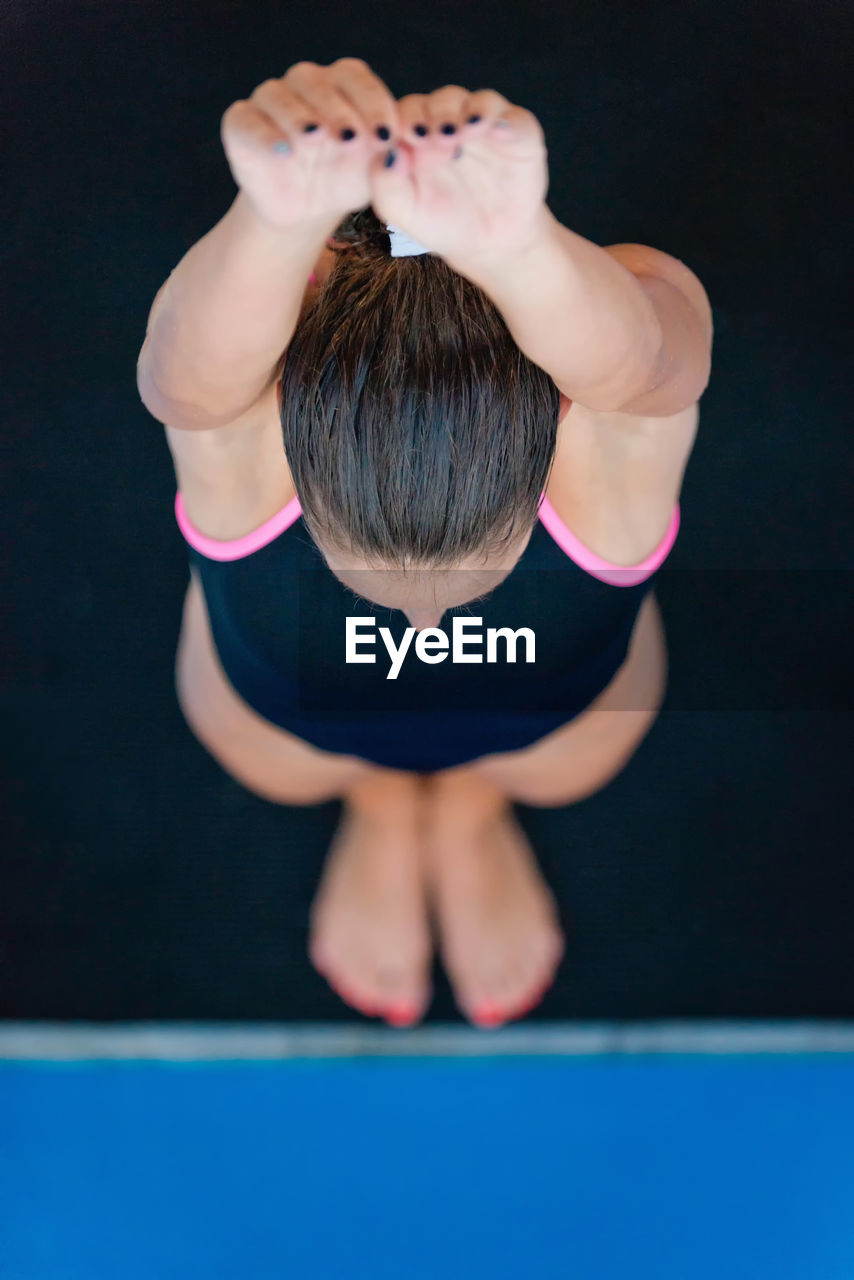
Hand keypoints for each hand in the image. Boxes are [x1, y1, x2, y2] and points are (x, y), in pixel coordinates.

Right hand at [220, 58, 403, 232]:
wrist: (305, 210)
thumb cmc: (344, 180)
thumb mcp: (372, 171)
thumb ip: (387, 156)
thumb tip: (394, 149)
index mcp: (339, 85)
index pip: (355, 79)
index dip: (372, 103)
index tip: (388, 137)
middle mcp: (303, 85)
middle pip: (316, 82)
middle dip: (337, 109)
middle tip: (352, 138)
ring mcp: (269, 101)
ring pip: (278, 94)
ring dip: (298, 115)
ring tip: (315, 137)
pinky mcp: (240, 122)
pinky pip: (247, 121)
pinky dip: (264, 135)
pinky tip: (284, 153)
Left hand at [369, 85, 549, 270]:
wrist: (489, 244)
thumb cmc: (440, 223)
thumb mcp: (404, 212)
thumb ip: (385, 185)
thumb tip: (389, 154)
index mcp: (417, 132)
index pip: (406, 112)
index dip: (405, 120)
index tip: (405, 138)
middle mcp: (451, 119)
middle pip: (441, 101)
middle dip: (437, 115)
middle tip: (435, 136)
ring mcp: (486, 123)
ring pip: (477, 102)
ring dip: (468, 114)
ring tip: (463, 132)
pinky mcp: (518, 132)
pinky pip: (514, 120)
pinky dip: (506, 124)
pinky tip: (498, 133)